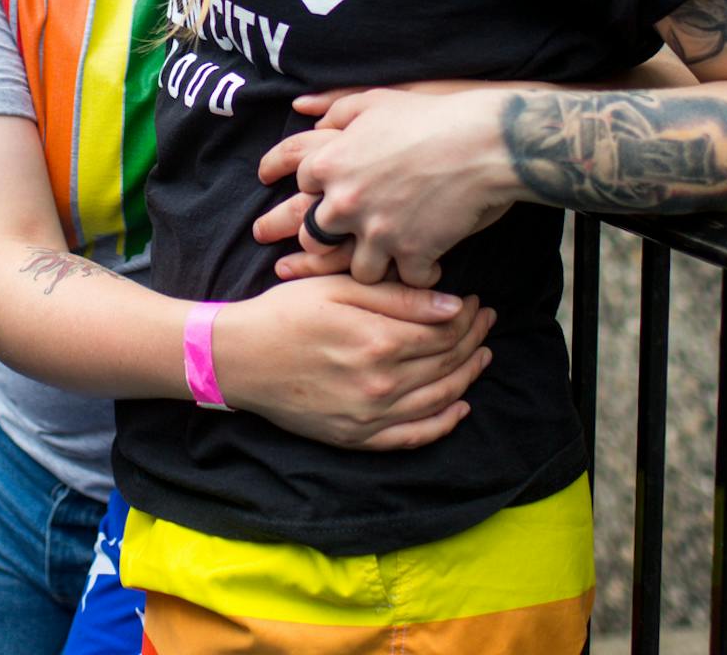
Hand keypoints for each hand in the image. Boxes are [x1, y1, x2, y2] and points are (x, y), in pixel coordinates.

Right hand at [211, 276, 496, 450]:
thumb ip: (398, 298)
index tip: (477, 302)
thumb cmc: (285, 313)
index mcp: (379, 341)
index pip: (444, 331)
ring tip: (482, 355)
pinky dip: (443, 424)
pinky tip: (459, 407)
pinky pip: (413, 437)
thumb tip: (453, 305)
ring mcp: (370, 417)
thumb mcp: (339, 289)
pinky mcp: (357, 438)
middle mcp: (381, 384)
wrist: (239, 358)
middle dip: (474, 340)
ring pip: (439, 399)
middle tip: (487, 322)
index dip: (468, 316)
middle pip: (447, 363)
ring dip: (467, 376)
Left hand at [256, 87, 520, 287]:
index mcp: (332, 163)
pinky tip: (430, 264)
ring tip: (392, 256)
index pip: (303, 186)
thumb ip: (337, 110)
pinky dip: (420, 274)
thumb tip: (312, 120)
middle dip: (330, 238)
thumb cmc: (431, 116)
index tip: (330, 193)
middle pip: (315, 238)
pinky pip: (407, 280)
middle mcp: (346, 202)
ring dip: (376, 263)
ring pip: (359, 269)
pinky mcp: (413, 252)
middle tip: (353, 234)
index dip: (318, 189)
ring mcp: (378, 232)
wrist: (484, 141)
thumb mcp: (376, 101)